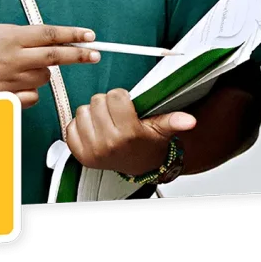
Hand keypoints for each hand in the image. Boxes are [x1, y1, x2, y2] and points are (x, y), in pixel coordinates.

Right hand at [0, 24, 99, 107]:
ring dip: (42, 73)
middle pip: (55, 57)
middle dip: (79, 55)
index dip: (73, 35)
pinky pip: (33, 97)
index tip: (90, 36)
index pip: (50, 34)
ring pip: (44, 78)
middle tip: (95, 54)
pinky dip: (31, 91)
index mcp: (12, 37)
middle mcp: (13, 58)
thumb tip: (55, 41)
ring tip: (21, 68)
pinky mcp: (4, 98)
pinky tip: (16, 84)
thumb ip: (26, 37)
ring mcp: (9, 80)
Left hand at [66, 88, 196, 175]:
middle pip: (98, 100)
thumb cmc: (148, 142)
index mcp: (128, 133)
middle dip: (107, 103)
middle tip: (116, 115)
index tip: (127, 105)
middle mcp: (109, 143)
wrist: (139, 165)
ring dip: (93, 113)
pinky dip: (81, 125)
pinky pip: (70, 126)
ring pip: (83, 111)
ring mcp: (92, 150)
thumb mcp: (163, 129)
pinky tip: (94, 130)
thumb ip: (175, 121)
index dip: (121, 97)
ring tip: (106, 122)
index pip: (115, 96)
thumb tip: (190, 121)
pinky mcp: (79, 154)